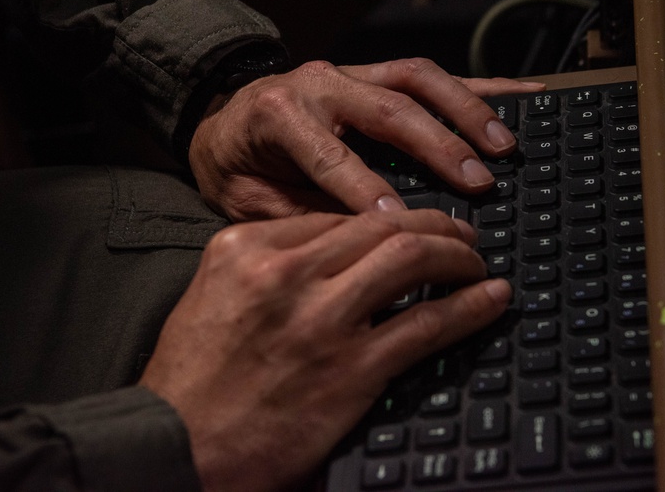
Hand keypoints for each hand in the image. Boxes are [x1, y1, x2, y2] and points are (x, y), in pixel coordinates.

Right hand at [139, 209, 511, 491]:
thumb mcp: (213, 295)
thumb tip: (339, 254)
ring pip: (412, 258)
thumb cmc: (191, 380)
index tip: (408, 228)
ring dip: (458, 255)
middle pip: (382, 224)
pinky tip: (490, 298)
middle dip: (433, 224)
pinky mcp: (351, 370)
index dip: (386, 219)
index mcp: (247, 247)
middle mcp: (285, 272)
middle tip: (459, 232)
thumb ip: (269, 265)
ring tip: (476, 261)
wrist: (174, 448)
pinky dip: (469, 307)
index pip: (337, 216)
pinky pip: (427, 324)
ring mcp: (322, 319)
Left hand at [188, 58, 543, 219]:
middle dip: (438, 146)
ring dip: (467, 112)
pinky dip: (478, 86)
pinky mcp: (375, 73)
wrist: (222, 121)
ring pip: (419, 80)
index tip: (402, 221)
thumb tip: (361, 238)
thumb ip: (301, 217)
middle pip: (388, 109)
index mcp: (279, 115)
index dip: (366, 188)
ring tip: (505, 146)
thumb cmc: (237, 166)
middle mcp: (319, 83)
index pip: (330, 154)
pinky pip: (432, 74)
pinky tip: (519, 96)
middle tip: (479, 184)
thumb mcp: (247, 201)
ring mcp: (352, 72)